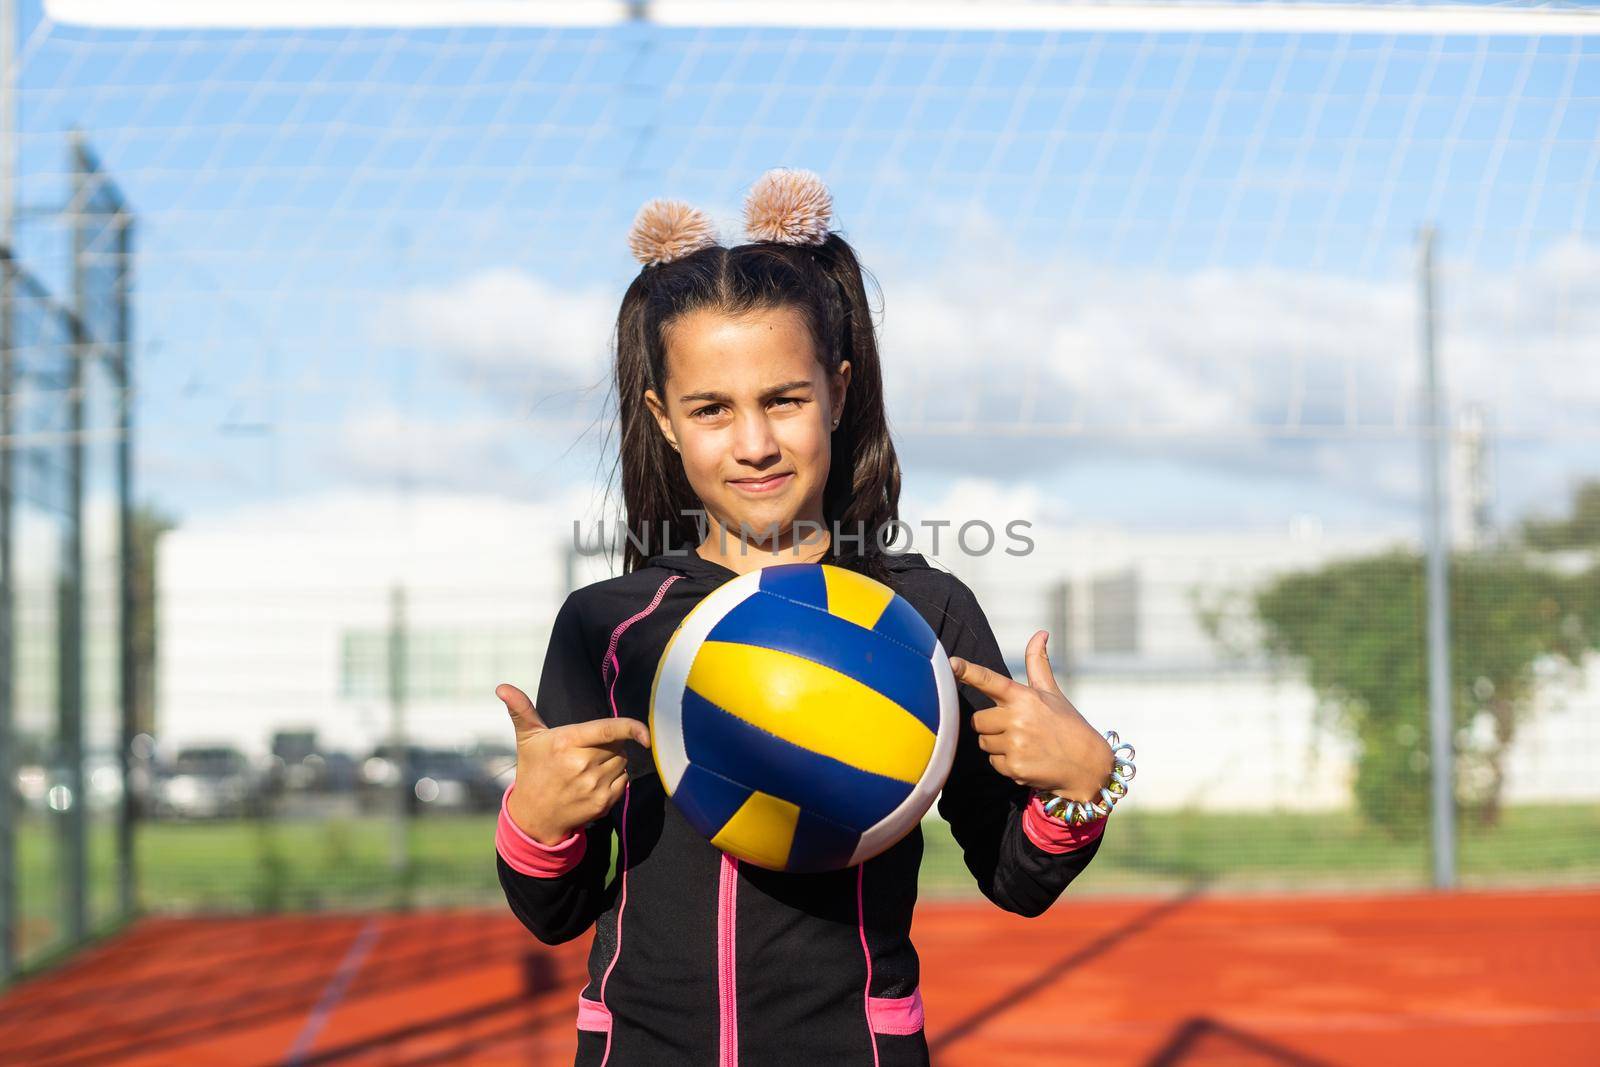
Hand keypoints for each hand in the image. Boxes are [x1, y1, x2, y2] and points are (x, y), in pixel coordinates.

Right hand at [496, 682, 650, 844]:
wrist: (534, 817)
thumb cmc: (533, 771)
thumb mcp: (528, 739)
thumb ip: (522, 710)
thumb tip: (502, 687)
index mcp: (567, 743)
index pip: (609, 730)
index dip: (633, 727)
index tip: (645, 732)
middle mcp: (582, 764)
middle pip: (618, 744)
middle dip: (610, 743)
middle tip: (590, 748)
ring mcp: (594, 785)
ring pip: (623, 761)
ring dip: (614, 759)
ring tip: (590, 764)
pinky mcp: (603, 803)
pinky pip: (624, 781)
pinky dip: (616, 778)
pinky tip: (595, 780)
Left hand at [948, 630, 1113, 803]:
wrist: (1089, 764)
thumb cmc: (1067, 724)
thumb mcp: (1052, 692)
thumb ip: (1038, 663)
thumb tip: (1041, 632)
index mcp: (1024, 697)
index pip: (990, 680)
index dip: (968, 672)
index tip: (950, 664)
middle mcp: (1017, 719)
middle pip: (977, 720)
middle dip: (991, 724)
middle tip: (1016, 727)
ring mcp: (1015, 745)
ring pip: (983, 742)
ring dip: (997, 743)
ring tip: (1024, 744)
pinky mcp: (1014, 768)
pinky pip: (993, 762)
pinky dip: (1005, 763)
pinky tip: (1027, 759)